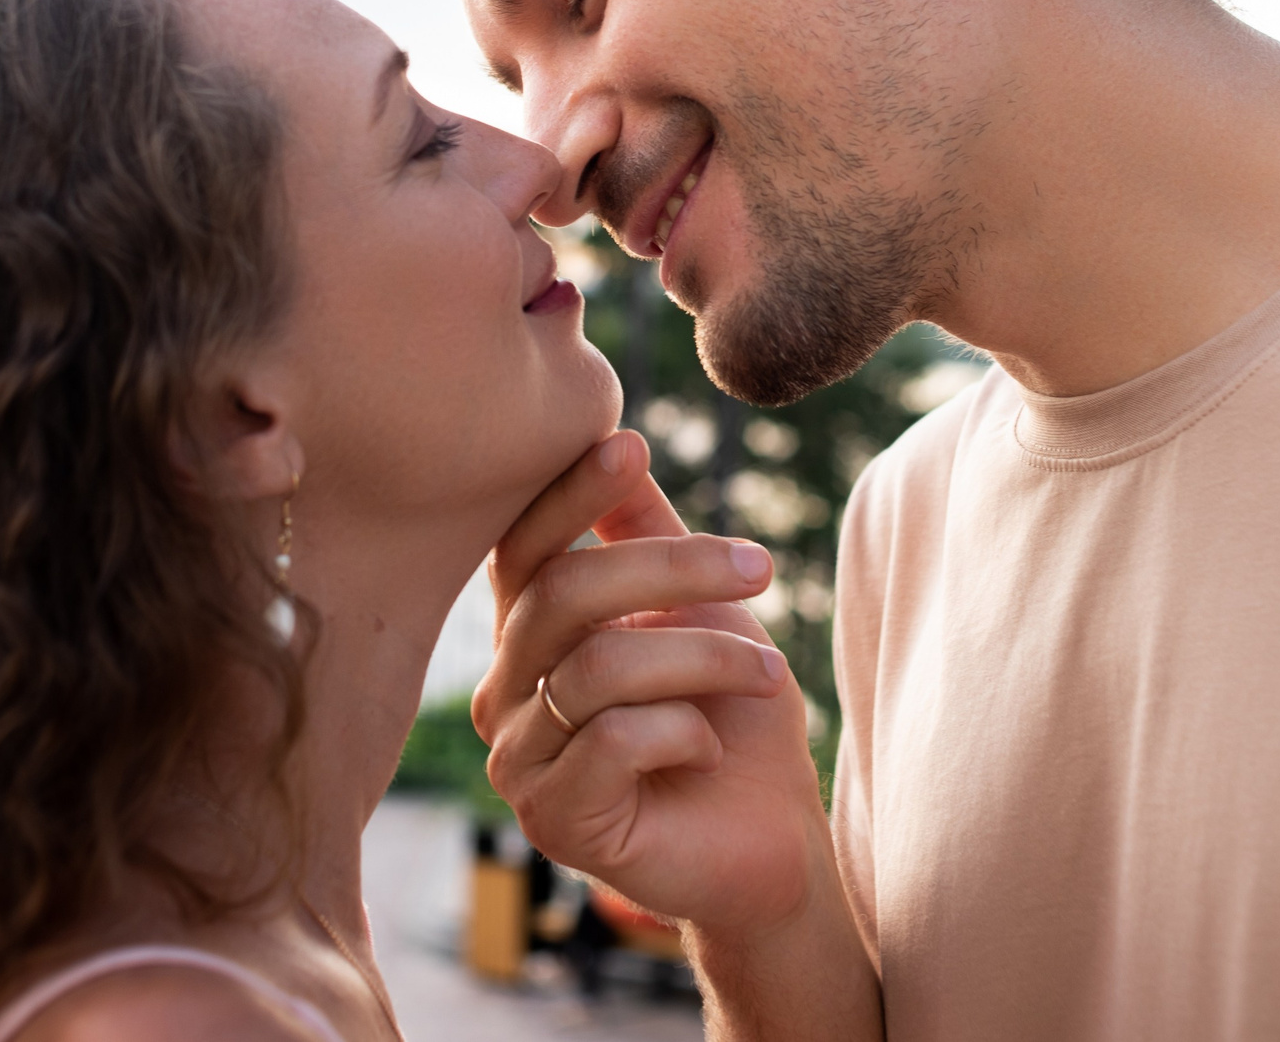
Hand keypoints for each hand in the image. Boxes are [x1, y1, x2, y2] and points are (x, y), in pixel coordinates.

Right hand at [472, 430, 827, 930]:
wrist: (774, 841)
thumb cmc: (732, 719)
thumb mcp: (697, 610)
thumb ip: (647, 535)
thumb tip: (614, 438)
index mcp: (529, 637)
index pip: (522, 549)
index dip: (567, 495)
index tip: (628, 446)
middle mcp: (505, 694)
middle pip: (562, 595)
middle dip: (672, 569)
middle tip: (761, 567)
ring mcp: (520, 762)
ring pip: (599, 668)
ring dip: (705, 659)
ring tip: (771, 676)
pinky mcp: (554, 821)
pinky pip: (616, 739)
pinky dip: (685, 730)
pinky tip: (708, 748)